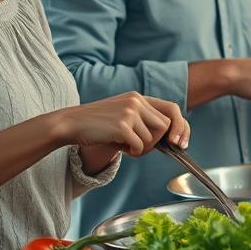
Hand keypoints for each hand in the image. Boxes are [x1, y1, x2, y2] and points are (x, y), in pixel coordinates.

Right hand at [53, 92, 188, 156]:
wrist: (70, 123)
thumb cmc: (97, 124)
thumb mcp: (122, 114)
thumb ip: (142, 120)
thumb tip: (168, 138)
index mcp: (138, 97)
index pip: (172, 109)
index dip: (180, 127)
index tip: (179, 143)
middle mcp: (136, 101)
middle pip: (165, 126)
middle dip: (156, 142)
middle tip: (139, 147)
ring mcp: (129, 112)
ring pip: (152, 138)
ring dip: (141, 148)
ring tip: (125, 146)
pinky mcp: (122, 125)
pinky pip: (139, 146)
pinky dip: (132, 152)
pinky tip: (120, 148)